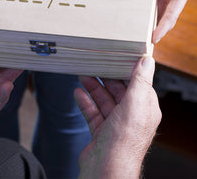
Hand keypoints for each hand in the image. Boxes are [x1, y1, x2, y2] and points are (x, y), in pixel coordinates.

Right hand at [74, 57, 161, 178]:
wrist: (105, 168)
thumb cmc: (123, 141)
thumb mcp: (134, 104)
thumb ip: (140, 81)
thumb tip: (147, 60)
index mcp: (144, 108)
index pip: (137, 83)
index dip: (126, 70)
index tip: (116, 58)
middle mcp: (131, 116)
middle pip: (118, 90)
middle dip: (105, 77)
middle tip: (94, 65)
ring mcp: (115, 124)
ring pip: (104, 100)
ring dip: (93, 87)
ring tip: (83, 75)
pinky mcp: (101, 131)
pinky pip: (93, 112)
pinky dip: (85, 102)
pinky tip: (78, 93)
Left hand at [136, 0, 193, 43]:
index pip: (171, 15)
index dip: (162, 28)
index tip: (152, 40)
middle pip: (164, 16)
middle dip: (155, 28)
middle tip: (142, 42)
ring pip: (157, 10)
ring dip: (148, 20)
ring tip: (136, 32)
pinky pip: (150, 0)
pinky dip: (143, 7)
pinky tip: (133, 13)